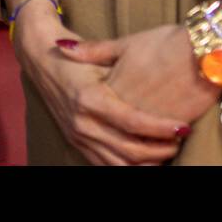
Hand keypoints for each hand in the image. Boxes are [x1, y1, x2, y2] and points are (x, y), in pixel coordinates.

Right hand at [12, 3, 191, 164]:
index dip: (159, 128)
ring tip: (168, 152)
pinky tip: (146, 161)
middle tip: (180, 140)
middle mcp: (82, 122)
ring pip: (118, 164)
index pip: (132, 122)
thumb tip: (157, 68)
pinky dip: (128, 167)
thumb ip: (121, 66)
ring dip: (146, 163)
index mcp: (89, 98)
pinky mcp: (75, 142)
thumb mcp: (95, 54)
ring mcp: (77, 136)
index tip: (182, 127)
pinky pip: (105, 165)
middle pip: (128, 149)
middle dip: (159, 150)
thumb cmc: (73, 54)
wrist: (40, 59)